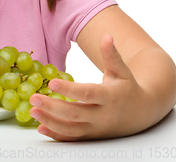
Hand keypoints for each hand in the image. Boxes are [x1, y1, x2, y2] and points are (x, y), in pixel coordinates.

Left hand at [29, 34, 147, 140]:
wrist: (142, 113)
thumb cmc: (127, 87)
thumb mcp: (122, 70)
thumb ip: (112, 55)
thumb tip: (107, 37)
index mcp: (110, 96)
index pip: (87, 94)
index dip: (69, 90)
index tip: (51, 83)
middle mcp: (103, 115)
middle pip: (75, 114)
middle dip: (53, 107)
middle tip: (34, 98)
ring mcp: (97, 128)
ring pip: (71, 129)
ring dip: (50, 121)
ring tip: (32, 111)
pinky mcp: (92, 136)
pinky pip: (73, 138)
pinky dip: (56, 135)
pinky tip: (40, 127)